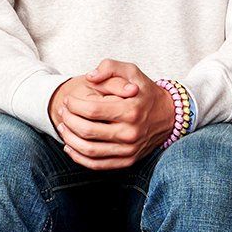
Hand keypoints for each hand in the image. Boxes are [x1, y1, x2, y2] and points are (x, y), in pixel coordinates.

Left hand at [48, 59, 174, 170]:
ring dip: (69, 139)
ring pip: (89, 150)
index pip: (92, 110)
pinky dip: (79, 157)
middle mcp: (130, 132)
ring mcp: (129, 150)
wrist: (168, 115)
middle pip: (87, 130)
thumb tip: (90, 77)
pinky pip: (97, 164)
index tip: (68, 99)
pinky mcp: (127, 161)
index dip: (74, 105)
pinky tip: (70, 146)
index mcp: (131, 110)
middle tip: (62, 111)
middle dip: (68, 120)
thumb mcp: (132, 71)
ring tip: (63, 127)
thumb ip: (109, 67)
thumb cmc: (146, 91)